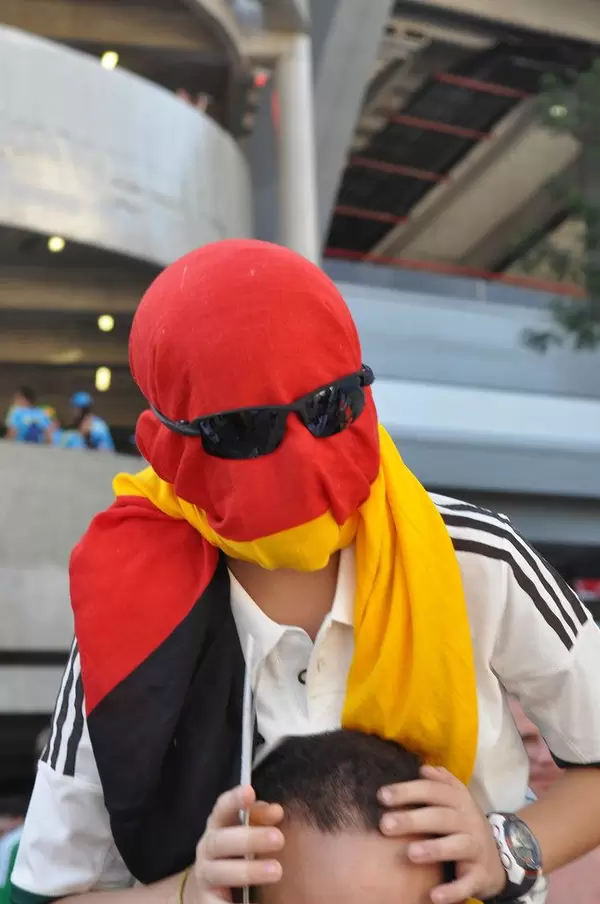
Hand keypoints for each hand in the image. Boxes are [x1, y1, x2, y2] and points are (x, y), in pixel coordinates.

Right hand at [187, 784, 283, 903]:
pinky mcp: (206, 902)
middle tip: (279, 839)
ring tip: (277, 870)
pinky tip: (254, 903)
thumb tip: (277, 811)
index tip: (250, 791)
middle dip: (249, 839)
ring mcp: (205, 875)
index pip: (222, 808)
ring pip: (220, 872)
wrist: (207, 890)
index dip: (234, 800)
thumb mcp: (244, 831)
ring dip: (248, 871)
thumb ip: (260, 818)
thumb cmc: (234, 852)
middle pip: (222, 841)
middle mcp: (207, 849)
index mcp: (217, 826)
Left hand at [378, 765, 505, 903]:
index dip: (408, 791)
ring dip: (434, 849)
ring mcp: (476, 848)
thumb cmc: (463, 825)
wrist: (497, 859)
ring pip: (456, 846)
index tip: (381, 796)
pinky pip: (467, 884)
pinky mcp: (480, 875)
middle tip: (385, 824)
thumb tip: (424, 767)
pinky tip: (433, 896)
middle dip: (412, 819)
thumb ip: (440, 783)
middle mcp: (469, 821)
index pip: (432, 791)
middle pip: (440, 816)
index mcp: (459, 801)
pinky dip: (452, 891)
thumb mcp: (456, 801)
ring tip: (410, 853)